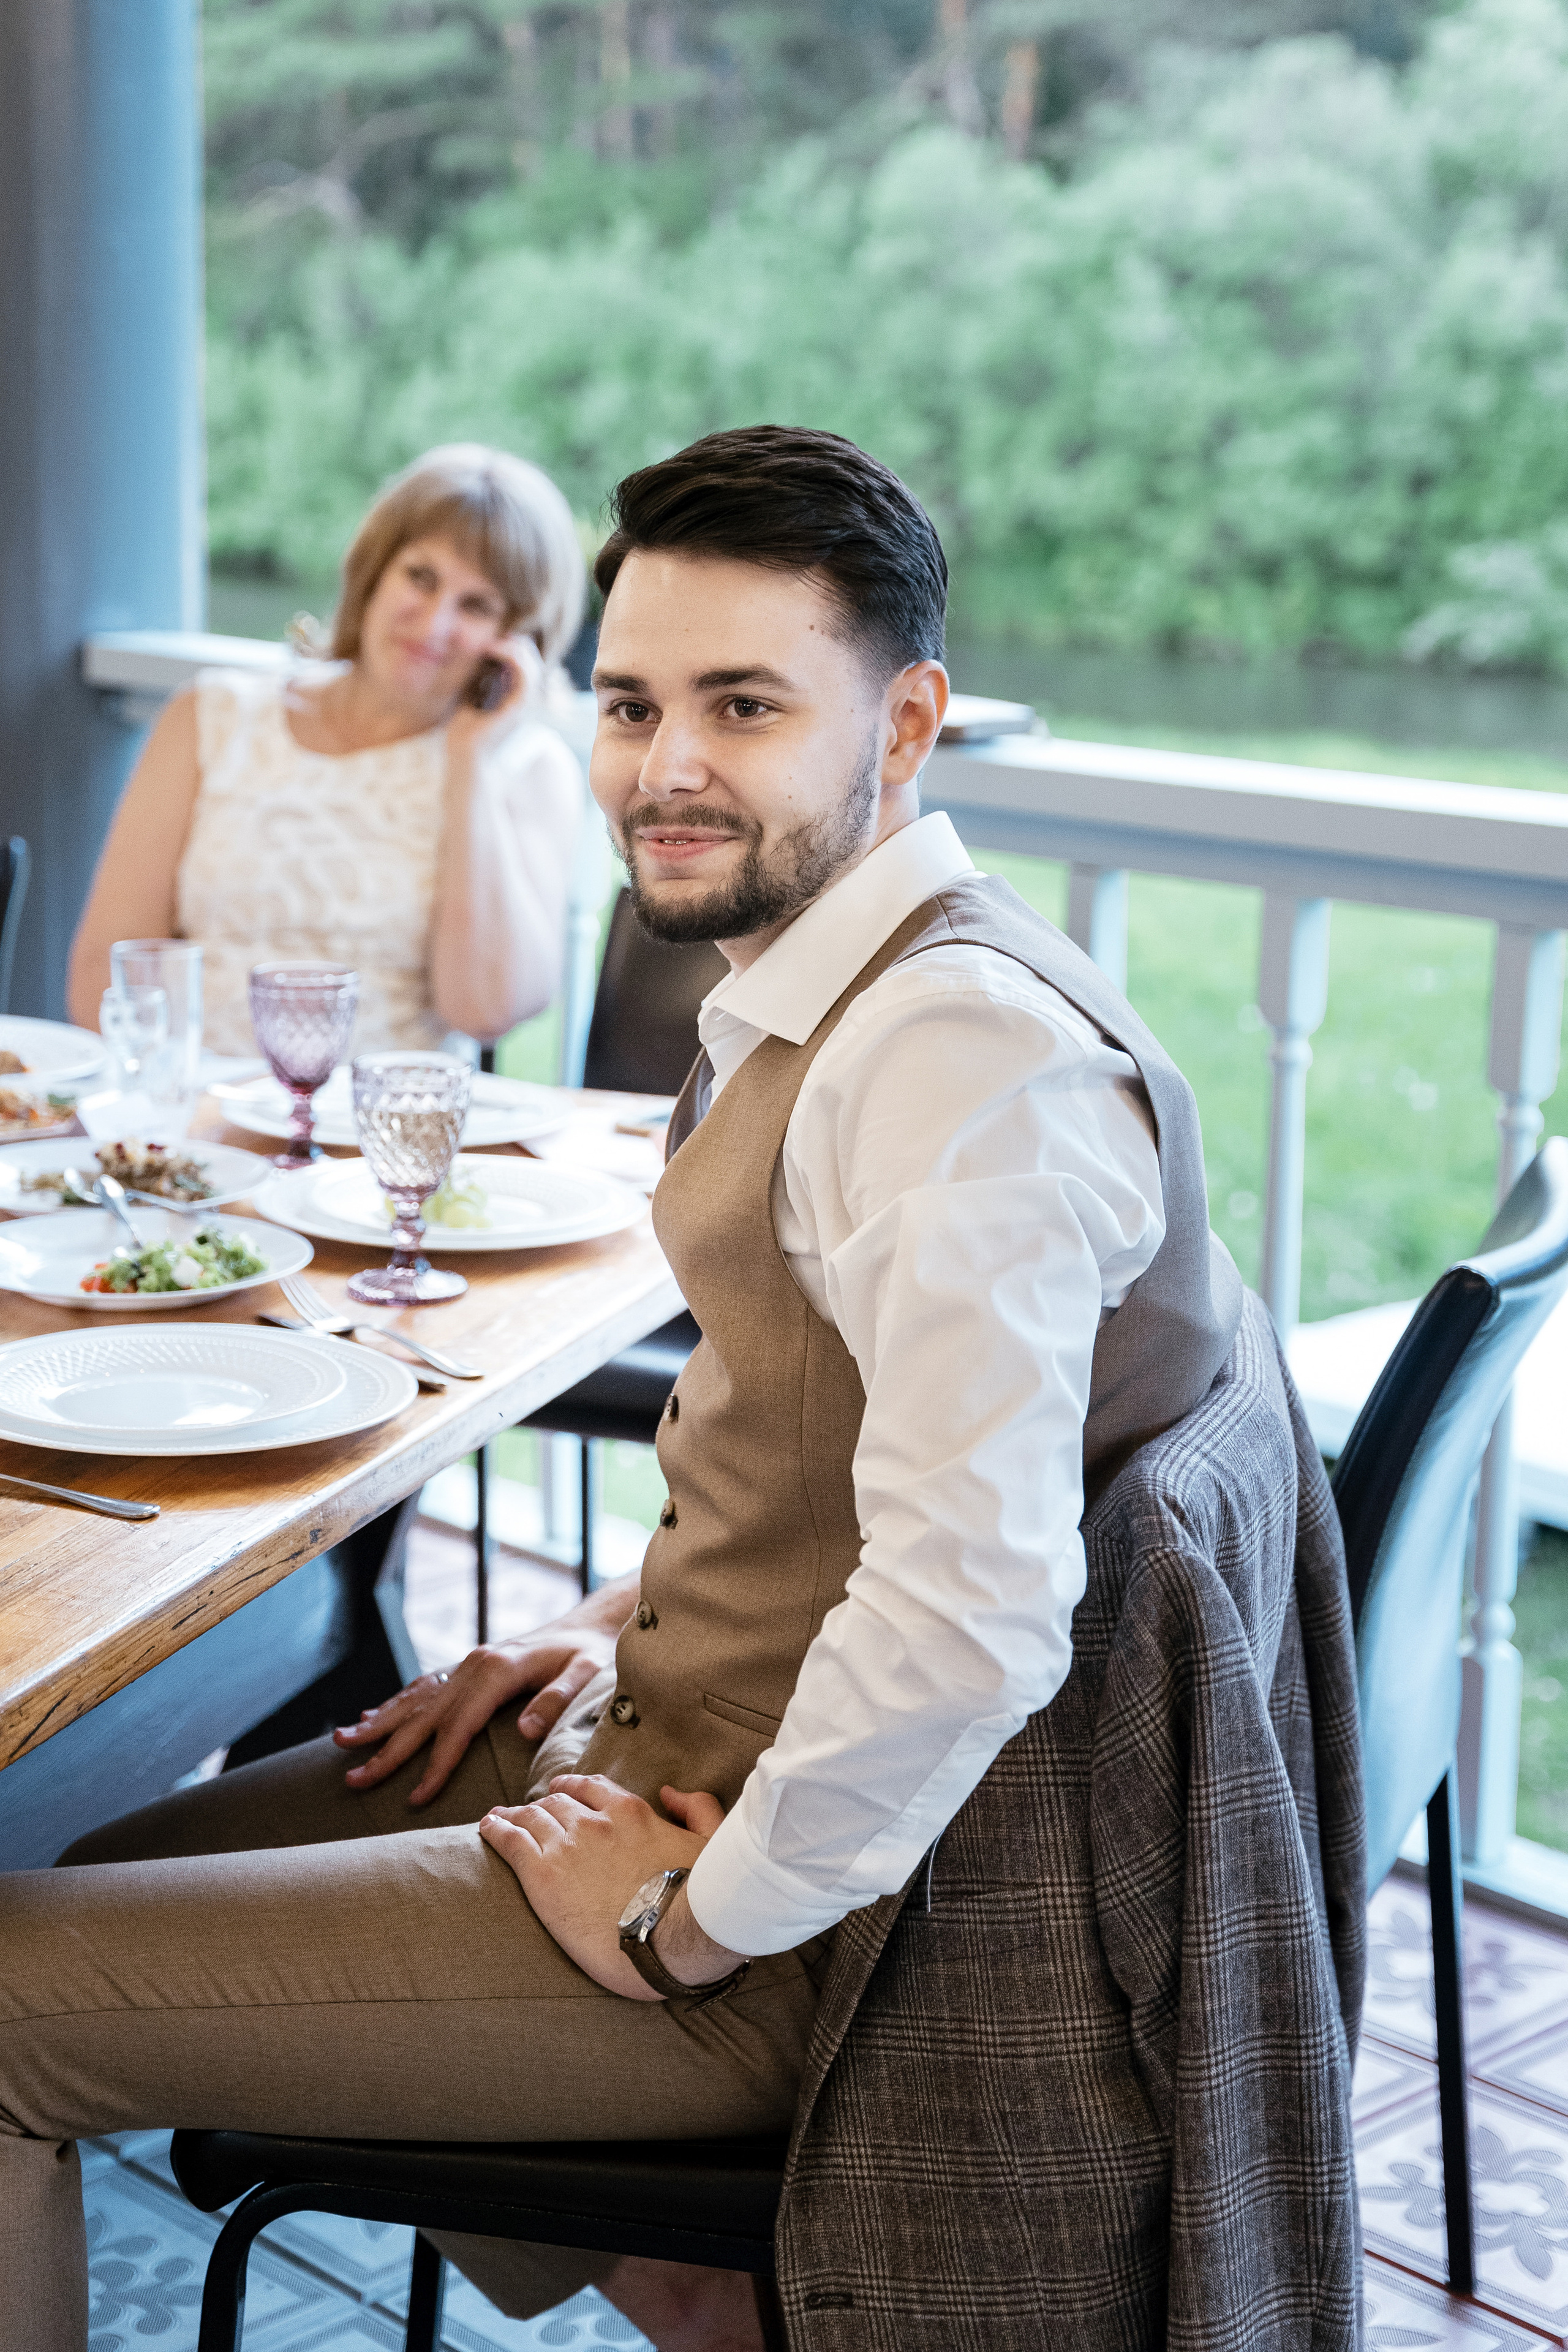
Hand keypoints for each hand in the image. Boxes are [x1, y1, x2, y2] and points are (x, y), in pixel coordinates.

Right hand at [332, 1585, 630, 1804]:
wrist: (590, 1623)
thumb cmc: (591, 1653)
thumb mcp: (586, 1674)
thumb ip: (558, 1700)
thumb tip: (524, 1731)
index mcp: (499, 1671)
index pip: (458, 1728)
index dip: (436, 1766)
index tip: (415, 1799)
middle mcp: (475, 1666)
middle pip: (423, 1716)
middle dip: (386, 1750)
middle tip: (353, 1779)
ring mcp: (468, 1664)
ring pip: (414, 1699)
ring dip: (377, 1723)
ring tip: (341, 1742)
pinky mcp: (469, 1667)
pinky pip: (424, 1687)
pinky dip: (394, 1703)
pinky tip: (371, 1716)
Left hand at [444, 632, 544, 755]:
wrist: (463, 756)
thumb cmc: (464, 732)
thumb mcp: (470, 696)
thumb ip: (478, 679)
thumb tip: (473, 654)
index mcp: (516, 700)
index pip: (527, 667)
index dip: (514, 648)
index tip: (491, 640)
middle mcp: (525, 702)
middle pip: (534, 662)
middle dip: (517, 644)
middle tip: (494, 637)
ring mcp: (524, 706)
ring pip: (533, 666)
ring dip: (514, 647)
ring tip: (493, 641)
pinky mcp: (519, 708)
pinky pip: (526, 675)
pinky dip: (513, 656)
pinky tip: (493, 648)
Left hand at [479, 1776, 747, 1999]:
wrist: (672, 1938)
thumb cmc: (700, 1899)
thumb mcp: (713, 1842)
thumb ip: (697, 1808)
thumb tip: (670, 1793)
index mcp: (632, 1813)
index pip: (592, 1788)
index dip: (573, 1789)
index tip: (562, 1792)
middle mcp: (595, 1822)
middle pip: (557, 1803)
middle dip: (542, 1805)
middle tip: (528, 1812)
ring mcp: (567, 1846)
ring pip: (531, 1817)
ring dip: (514, 1815)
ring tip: (500, 1818)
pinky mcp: (543, 1876)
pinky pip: (510, 1841)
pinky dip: (496, 1829)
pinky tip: (486, 1827)